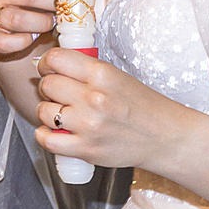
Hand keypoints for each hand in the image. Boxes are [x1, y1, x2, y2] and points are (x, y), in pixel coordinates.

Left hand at [34, 44, 175, 171]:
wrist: (164, 137)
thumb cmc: (143, 107)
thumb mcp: (118, 76)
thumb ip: (86, 70)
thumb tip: (53, 65)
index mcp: (102, 74)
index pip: (56, 58)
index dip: (46, 62)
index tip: (48, 68)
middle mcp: (93, 98)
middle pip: (47, 84)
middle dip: (48, 87)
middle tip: (58, 92)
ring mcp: (88, 125)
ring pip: (44, 111)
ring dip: (47, 111)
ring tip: (60, 113)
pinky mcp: (86, 149)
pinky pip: (48, 140)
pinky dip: (44, 136)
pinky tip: (53, 132)